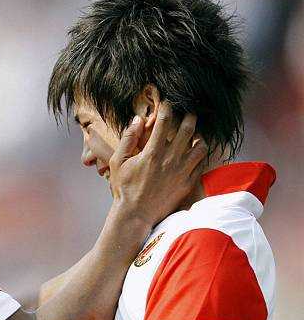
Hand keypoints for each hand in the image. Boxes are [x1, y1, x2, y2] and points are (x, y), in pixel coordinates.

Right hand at [109, 102, 206, 225]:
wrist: (136, 215)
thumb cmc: (124, 189)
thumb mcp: (117, 162)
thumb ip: (128, 139)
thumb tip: (137, 120)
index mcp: (152, 152)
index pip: (165, 121)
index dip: (168, 108)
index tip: (168, 103)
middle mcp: (170, 159)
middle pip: (188, 128)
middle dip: (189, 115)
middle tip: (187, 112)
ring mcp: (182, 171)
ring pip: (201, 145)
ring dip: (199, 135)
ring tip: (194, 133)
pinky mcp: (188, 183)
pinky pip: (202, 163)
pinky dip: (201, 154)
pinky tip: (195, 152)